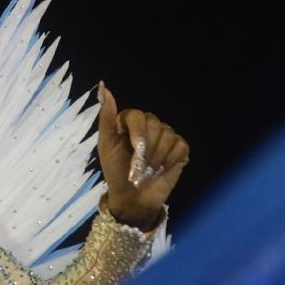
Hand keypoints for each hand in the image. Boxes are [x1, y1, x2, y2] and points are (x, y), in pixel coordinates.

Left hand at [97, 83, 187, 230]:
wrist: (132, 198)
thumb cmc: (116, 172)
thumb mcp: (107, 145)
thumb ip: (106, 117)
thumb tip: (103, 87)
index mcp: (129, 121)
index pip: (138, 116)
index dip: (138, 134)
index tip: (135, 152)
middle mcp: (149, 125)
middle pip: (156, 125)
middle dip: (147, 151)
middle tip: (138, 168)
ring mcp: (166, 136)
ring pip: (169, 136)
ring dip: (157, 159)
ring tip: (148, 172)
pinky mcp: (180, 149)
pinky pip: (180, 146)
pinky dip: (170, 161)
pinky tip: (162, 170)